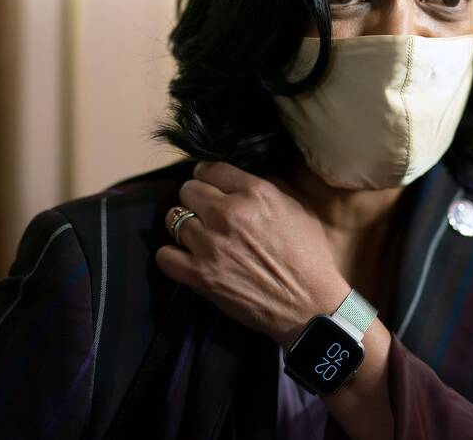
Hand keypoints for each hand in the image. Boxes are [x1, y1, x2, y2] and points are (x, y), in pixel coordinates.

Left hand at [154, 161, 348, 344]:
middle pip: (187, 189)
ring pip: (173, 218)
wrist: (308, 304)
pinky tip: (186, 256)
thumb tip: (242, 178)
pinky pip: (164, 255)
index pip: (211, 168)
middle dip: (197, 198)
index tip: (211, 185)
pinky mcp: (200, 275)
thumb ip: (270, 184)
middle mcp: (228, 214)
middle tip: (207, 211)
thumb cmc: (309, 256)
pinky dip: (172, 255)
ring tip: (198, 234)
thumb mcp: (299, 207)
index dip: (209, 175)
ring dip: (185, 225)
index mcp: (255, 193)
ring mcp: (210, 245)